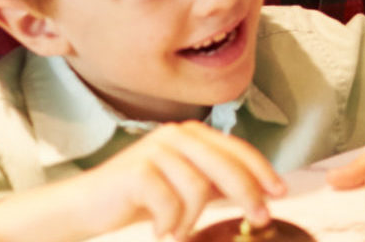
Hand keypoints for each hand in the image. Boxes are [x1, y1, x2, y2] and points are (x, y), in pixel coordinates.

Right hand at [68, 123, 283, 241]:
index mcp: (190, 134)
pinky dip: (169, 224)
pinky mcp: (138, 171)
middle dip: (248, 195)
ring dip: (191, 218)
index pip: (237, 149)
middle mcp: (175, 135)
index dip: (262, 171)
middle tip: (260, 219)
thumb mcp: (183, 186)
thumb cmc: (138, 197)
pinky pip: (171, 204)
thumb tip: (259, 191)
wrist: (85, 205)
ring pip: (199, 189)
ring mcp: (155, 151)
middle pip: (226, 165)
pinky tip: (158, 231)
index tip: (280, 192)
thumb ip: (216, 182)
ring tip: (175, 229)